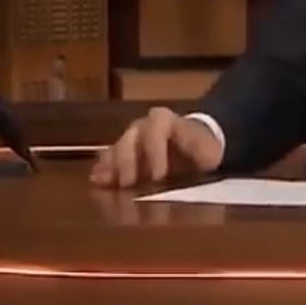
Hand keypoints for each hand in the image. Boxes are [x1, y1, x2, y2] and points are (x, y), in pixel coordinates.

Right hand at [89, 107, 222, 187]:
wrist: (196, 145)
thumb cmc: (202, 150)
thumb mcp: (208, 153)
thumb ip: (200, 159)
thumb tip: (195, 172)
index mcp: (166, 121)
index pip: (156, 130)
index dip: (155, 152)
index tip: (159, 176)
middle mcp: (143, 125)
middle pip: (130, 139)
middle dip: (127, 161)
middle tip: (127, 183)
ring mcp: (130, 137)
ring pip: (117, 148)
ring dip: (112, 166)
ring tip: (103, 182)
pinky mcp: (122, 151)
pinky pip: (109, 157)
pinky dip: (104, 169)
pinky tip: (97, 180)